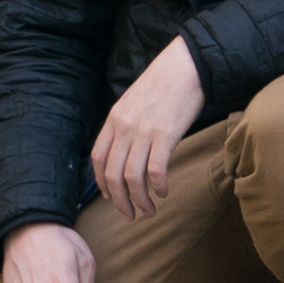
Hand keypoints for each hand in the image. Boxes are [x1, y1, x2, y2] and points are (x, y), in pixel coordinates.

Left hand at [89, 34, 207, 211]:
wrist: (185, 66)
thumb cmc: (163, 84)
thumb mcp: (133, 102)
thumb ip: (125, 125)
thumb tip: (125, 152)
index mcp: (114, 119)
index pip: (98, 159)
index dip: (101, 183)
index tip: (110, 198)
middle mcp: (124, 127)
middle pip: (112, 174)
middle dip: (119, 201)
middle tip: (130, 215)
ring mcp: (143, 131)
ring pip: (132, 178)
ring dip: (140, 200)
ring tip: (148, 211)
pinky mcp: (165, 135)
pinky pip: (155, 170)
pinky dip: (158, 187)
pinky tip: (164, 192)